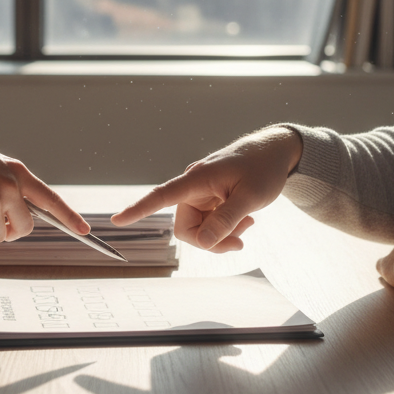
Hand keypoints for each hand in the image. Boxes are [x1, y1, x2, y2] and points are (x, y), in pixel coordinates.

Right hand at [111, 127, 302, 252]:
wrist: (275, 152)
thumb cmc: (263, 168)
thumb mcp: (250, 197)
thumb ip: (226, 220)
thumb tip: (202, 241)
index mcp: (197, 179)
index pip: (161, 196)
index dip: (138, 209)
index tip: (118, 219)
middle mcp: (194, 186)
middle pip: (185, 226)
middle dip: (210, 239)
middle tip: (239, 240)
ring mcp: (202, 193)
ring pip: (198, 227)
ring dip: (221, 234)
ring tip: (247, 223)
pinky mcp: (210, 198)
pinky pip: (209, 222)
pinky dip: (225, 227)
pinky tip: (245, 219)